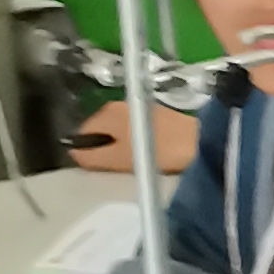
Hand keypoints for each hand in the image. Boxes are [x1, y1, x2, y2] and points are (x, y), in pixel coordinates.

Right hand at [69, 97, 202, 177]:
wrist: (200, 142)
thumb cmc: (159, 151)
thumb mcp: (119, 159)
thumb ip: (92, 157)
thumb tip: (73, 153)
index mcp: (107, 112)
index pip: (83, 132)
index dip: (86, 151)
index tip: (98, 168)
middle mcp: (119, 105)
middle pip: (100, 131)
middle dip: (104, 149)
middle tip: (117, 167)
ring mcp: (138, 109)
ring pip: (117, 132)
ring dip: (121, 148)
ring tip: (134, 163)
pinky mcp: (155, 116)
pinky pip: (134, 131)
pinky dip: (136, 143)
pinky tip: (148, 154)